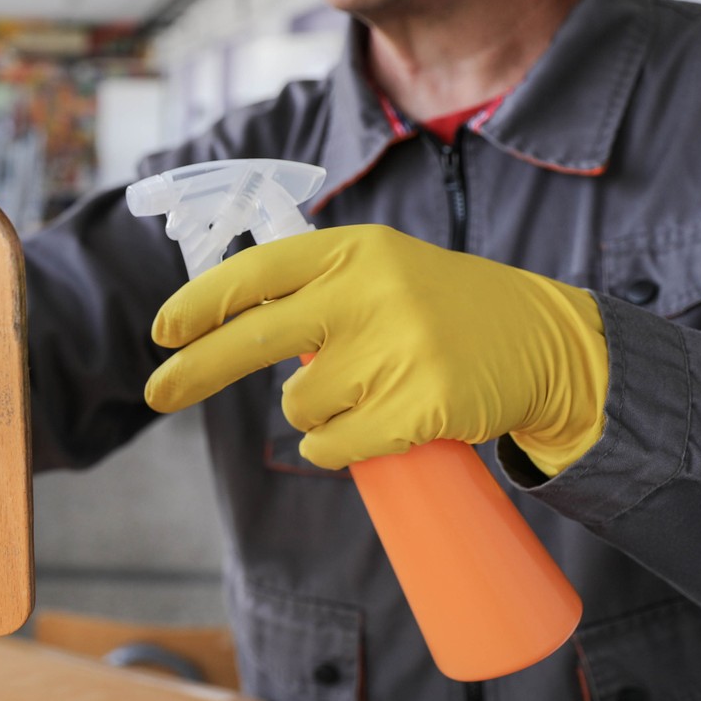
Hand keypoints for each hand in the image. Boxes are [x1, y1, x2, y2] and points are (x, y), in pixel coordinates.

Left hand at [144, 225, 607, 474]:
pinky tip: (371, 428)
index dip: (200, 304)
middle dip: (196, 371)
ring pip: (299, 405)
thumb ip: (309, 290)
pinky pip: (334, 446)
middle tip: (158, 392)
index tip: (162, 333)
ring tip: (367, 390)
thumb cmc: (439, 309)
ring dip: (314, 413)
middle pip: (255, 341)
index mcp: (352, 251)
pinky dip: (335, 448)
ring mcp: (396, 349)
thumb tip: (214, 330)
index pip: (257, 274)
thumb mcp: (377, 271)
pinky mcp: (419, 405)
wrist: (542, 341)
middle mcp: (370, 292)